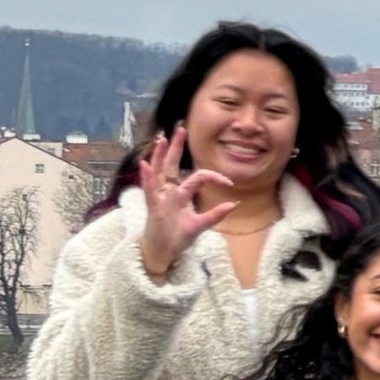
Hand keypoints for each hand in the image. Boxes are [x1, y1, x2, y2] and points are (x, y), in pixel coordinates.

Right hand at [136, 125, 237, 279]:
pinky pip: (149, 190)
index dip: (213, 177)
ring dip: (160, 156)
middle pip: (171, 165)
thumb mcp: (201, 225)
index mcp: (180, 194)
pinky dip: (147, 178)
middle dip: (175, 147)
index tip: (230, 183)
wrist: (163, 252)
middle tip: (180, 127)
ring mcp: (159, 198)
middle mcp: (168, 192)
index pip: (197, 177)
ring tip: (162, 139)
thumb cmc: (177, 236)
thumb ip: (215, 214)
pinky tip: (145, 165)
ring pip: (158, 173)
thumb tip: (234, 204)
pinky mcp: (153, 207)